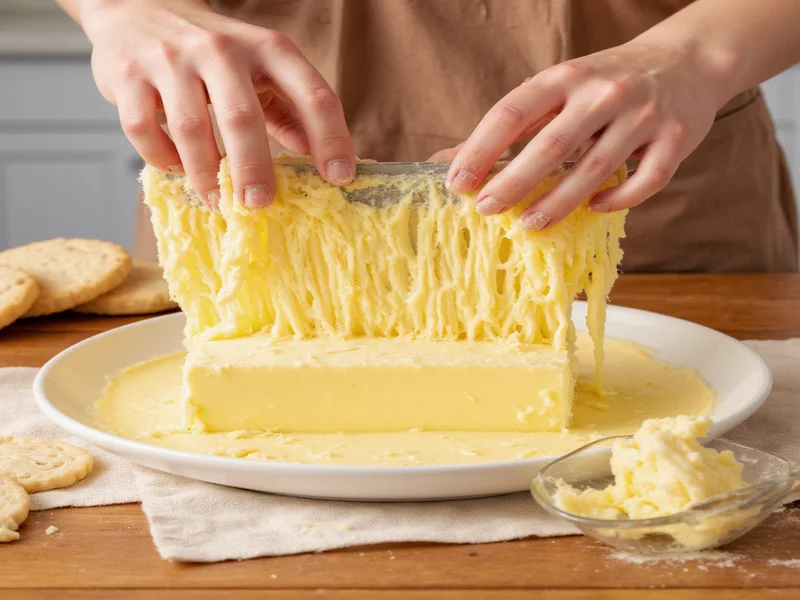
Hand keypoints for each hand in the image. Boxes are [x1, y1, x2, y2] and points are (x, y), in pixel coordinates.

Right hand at [81, 0, 354, 209]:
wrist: (140, 6)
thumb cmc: (214, 54)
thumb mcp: (262, 70)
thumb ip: (291, 111)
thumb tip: (321, 159)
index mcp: (267, 48)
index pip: (312, 93)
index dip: (330, 138)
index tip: (339, 177)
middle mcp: (221, 49)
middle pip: (242, 117)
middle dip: (254, 167)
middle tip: (259, 204)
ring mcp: (171, 58)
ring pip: (190, 129)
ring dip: (205, 174)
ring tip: (217, 200)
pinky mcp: (128, 73)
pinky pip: (143, 128)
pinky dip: (162, 158)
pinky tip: (176, 168)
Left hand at [446, 39, 727, 229]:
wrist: (686, 60)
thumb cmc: (605, 83)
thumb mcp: (557, 90)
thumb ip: (511, 125)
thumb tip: (446, 159)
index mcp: (565, 77)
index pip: (512, 113)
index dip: (480, 149)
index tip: (457, 182)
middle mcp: (604, 92)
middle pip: (552, 145)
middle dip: (514, 182)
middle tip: (485, 209)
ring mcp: (643, 115)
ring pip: (596, 168)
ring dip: (558, 202)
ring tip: (527, 225)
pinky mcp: (676, 139)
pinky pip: (646, 179)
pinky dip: (619, 199)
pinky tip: (594, 208)